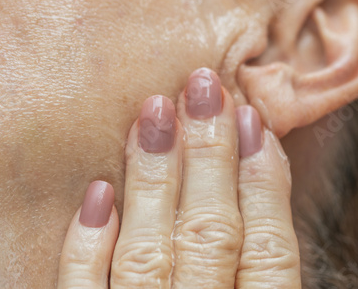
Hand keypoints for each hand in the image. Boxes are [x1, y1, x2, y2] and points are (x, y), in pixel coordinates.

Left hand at [57, 68, 300, 287]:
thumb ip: (261, 268)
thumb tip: (261, 171)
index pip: (270, 251)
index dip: (266, 185)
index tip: (253, 121)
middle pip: (210, 235)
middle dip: (210, 157)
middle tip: (203, 90)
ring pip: (148, 254)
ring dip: (152, 179)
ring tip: (155, 113)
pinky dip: (87, 250)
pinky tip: (96, 196)